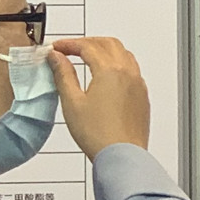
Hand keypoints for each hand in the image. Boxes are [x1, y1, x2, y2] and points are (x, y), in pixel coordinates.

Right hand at [47, 37, 150, 157]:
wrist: (122, 156)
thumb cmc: (98, 134)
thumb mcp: (72, 102)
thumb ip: (63, 75)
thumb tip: (57, 58)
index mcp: (110, 71)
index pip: (87, 46)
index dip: (69, 44)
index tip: (57, 48)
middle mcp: (128, 73)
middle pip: (109, 44)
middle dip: (89, 42)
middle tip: (72, 49)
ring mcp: (138, 84)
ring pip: (124, 54)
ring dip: (105, 50)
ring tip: (89, 58)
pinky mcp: (142, 96)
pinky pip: (132, 69)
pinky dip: (118, 63)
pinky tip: (108, 76)